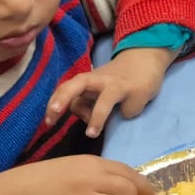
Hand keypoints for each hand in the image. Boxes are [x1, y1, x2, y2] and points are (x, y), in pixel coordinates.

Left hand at [46, 47, 176, 137]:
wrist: (146, 59)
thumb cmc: (116, 80)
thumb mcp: (97, 90)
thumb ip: (85, 103)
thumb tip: (85, 119)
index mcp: (88, 79)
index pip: (65, 88)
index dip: (54, 104)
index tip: (49, 122)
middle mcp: (100, 79)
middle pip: (77, 84)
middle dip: (63, 98)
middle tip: (52, 116)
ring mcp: (119, 85)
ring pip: (105, 101)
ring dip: (96, 118)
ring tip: (91, 134)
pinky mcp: (137, 91)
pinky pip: (127, 111)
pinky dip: (127, 114)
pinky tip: (133, 107)